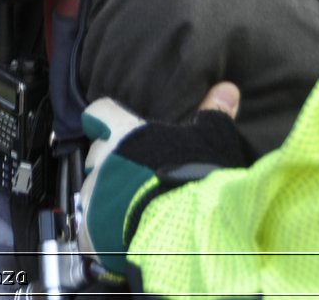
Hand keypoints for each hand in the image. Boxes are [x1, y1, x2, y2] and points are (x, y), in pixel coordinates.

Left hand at [77, 85, 246, 277]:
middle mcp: (101, 157)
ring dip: (110, 193)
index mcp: (121, 130)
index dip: (107, 119)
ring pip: (94, 187)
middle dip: (113, 161)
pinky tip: (124, 230)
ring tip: (135, 205)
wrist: (183, 226)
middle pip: (98, 153)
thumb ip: (213, 113)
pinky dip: (105, 226)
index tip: (117, 126)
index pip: (99, 112)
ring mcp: (92, 192)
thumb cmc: (194, 175)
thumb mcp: (211, 140)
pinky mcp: (90, 225)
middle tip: (138, 173)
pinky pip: (91, 223)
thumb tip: (227, 88)